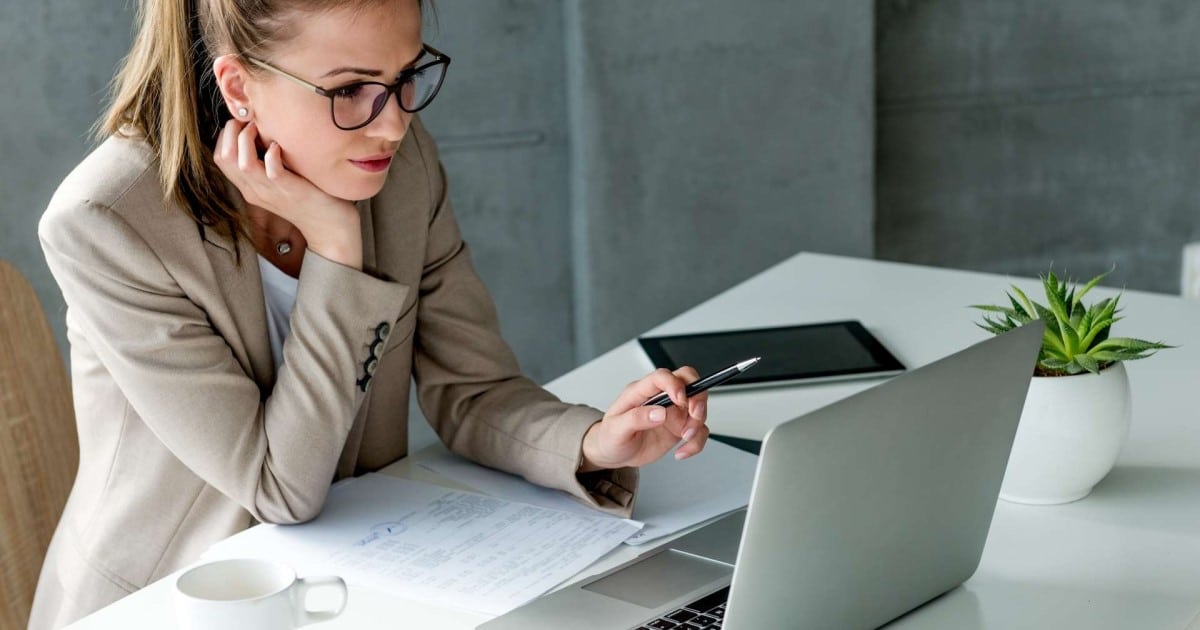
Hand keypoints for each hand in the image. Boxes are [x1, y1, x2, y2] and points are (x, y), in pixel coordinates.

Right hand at [213, 118, 362, 268]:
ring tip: (260, 129)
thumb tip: (264, 133)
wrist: (331, 229)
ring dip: (247, 139)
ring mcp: (272, 192)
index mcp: (250, 187)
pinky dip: (273, 154)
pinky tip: (279, 146)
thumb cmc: (310, 198)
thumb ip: (268, 163)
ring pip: (242, 163)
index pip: (220, 157)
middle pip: (224, 157)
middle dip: (231, 131)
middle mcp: (255, 190)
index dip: (226, 135)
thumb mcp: (280, 181)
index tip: (242, 122)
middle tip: (249, 120)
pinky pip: (272, 171)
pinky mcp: (291, 191)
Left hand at [579, 367, 709, 470]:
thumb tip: (659, 413)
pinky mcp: (679, 428)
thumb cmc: (610, 436)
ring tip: (685, 438)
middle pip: (688, 381)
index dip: (674, 384)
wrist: (613, 454)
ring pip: (698, 406)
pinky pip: (698, 430)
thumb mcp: (616, 428)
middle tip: (695, 414)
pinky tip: (682, 451)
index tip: (680, 399)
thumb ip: (636, 418)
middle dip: (697, 396)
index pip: (662, 377)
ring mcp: (672, 412)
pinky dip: (696, 442)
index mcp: (641, 391)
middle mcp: (660, 398)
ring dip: (698, 423)